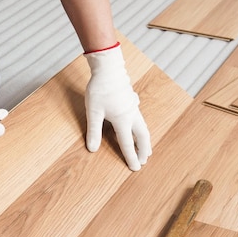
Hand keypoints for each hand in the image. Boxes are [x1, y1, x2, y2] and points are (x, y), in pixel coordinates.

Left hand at [84, 43, 151, 170]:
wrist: (109, 68)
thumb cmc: (100, 89)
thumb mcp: (94, 112)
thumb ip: (94, 131)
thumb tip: (92, 149)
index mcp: (123, 120)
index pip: (127, 143)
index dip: (131, 157)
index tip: (136, 168)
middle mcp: (132, 115)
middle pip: (142, 137)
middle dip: (144, 150)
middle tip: (145, 160)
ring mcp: (134, 107)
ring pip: (143, 127)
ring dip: (144, 140)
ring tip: (145, 148)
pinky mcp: (132, 100)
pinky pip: (139, 118)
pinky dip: (140, 128)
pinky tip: (136, 126)